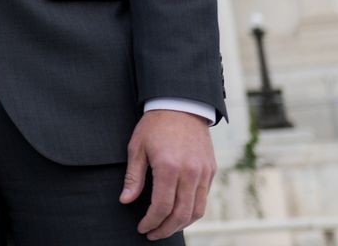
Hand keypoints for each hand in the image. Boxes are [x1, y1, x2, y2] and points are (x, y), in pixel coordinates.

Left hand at [121, 109, 215, 239]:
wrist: (181, 105)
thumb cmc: (155, 125)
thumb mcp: (137, 147)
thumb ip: (133, 177)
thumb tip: (126, 200)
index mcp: (169, 167)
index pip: (161, 206)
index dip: (151, 221)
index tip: (142, 228)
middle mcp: (190, 173)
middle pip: (181, 214)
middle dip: (165, 229)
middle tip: (152, 234)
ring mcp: (204, 173)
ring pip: (197, 210)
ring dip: (181, 224)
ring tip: (165, 228)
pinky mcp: (211, 171)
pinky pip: (204, 199)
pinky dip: (192, 211)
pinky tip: (179, 214)